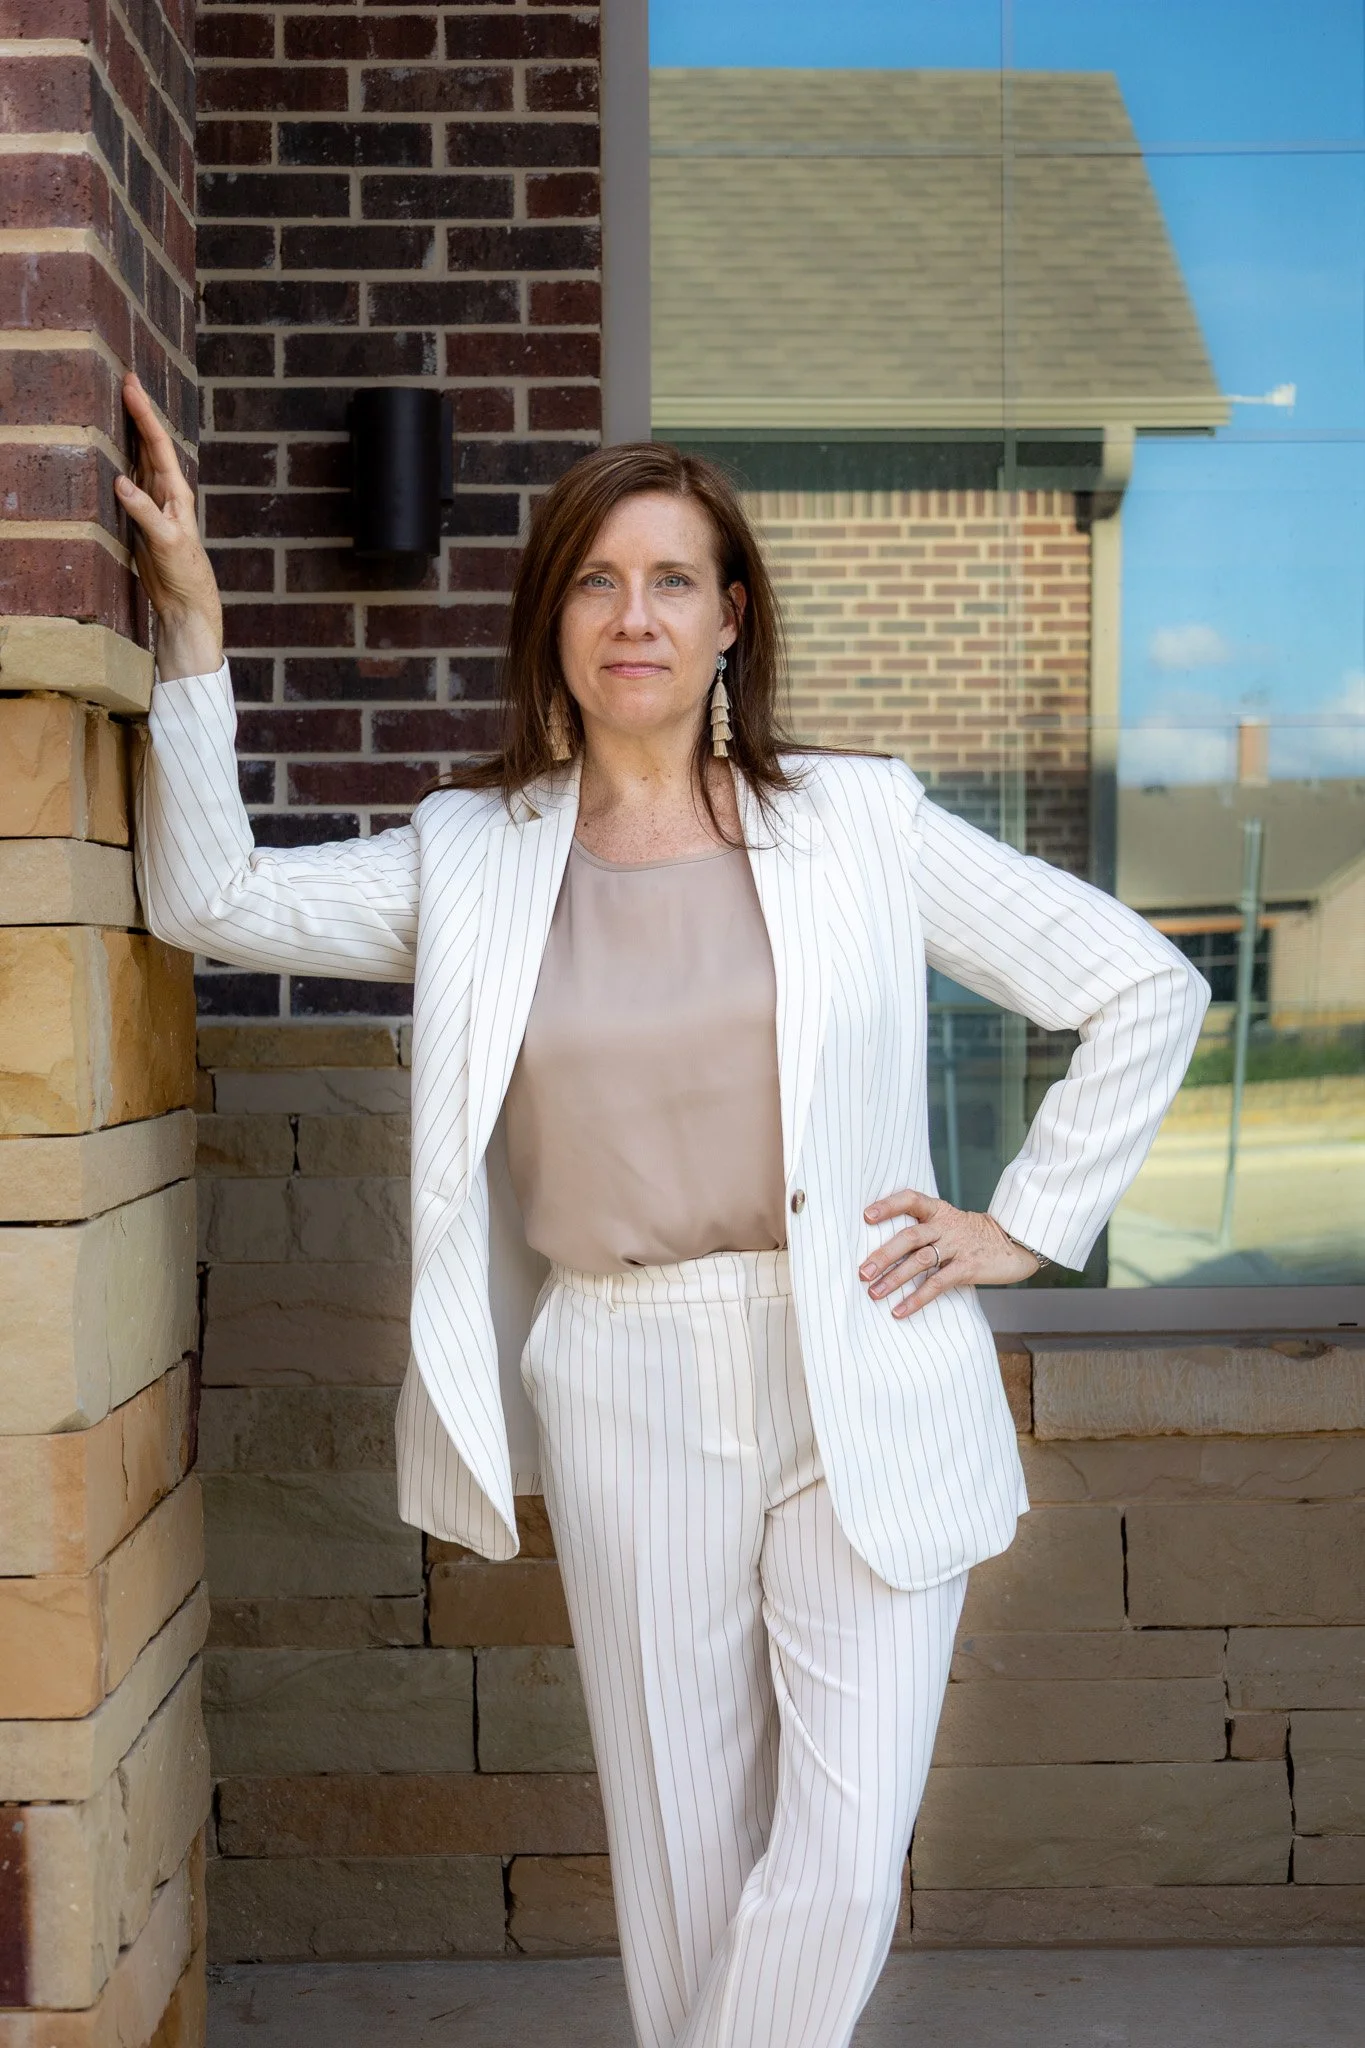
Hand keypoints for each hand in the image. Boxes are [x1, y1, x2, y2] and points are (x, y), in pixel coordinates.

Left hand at [116, 372, 222, 680]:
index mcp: (168, 494)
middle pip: (158, 447)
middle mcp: (174, 499)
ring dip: (145, 437)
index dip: (142, 414)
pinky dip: (137, 500)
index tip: (129, 383)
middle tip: (130, 379)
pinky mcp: (171, 544)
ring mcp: (174, 519)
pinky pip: (150, 518)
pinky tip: (122, 482)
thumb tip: (122, 474)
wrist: (189, 609)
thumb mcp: (150, 530)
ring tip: (132, 406)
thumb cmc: (170, 571)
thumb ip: (140, 502)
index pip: (154, 447)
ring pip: (159, 469)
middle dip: (144, 412)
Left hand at [859, 1188, 1039, 1317]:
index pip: (910, 1199)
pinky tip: (900, 1310)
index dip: (888, 1206)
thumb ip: (922, 1228)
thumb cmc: (970, 1235)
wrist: (1013, 1244)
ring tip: (874, 1293)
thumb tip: (881, 1249)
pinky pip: (938, 1284)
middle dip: (883, 1254)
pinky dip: (916, 1298)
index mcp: (938, 1211)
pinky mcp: (968, 1267)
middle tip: (863, 1272)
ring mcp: (957, 1246)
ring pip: (920, 1260)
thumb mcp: (948, 1222)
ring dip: (894, 1279)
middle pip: (910, 1236)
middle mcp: (946, 1225)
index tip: (866, 1216)